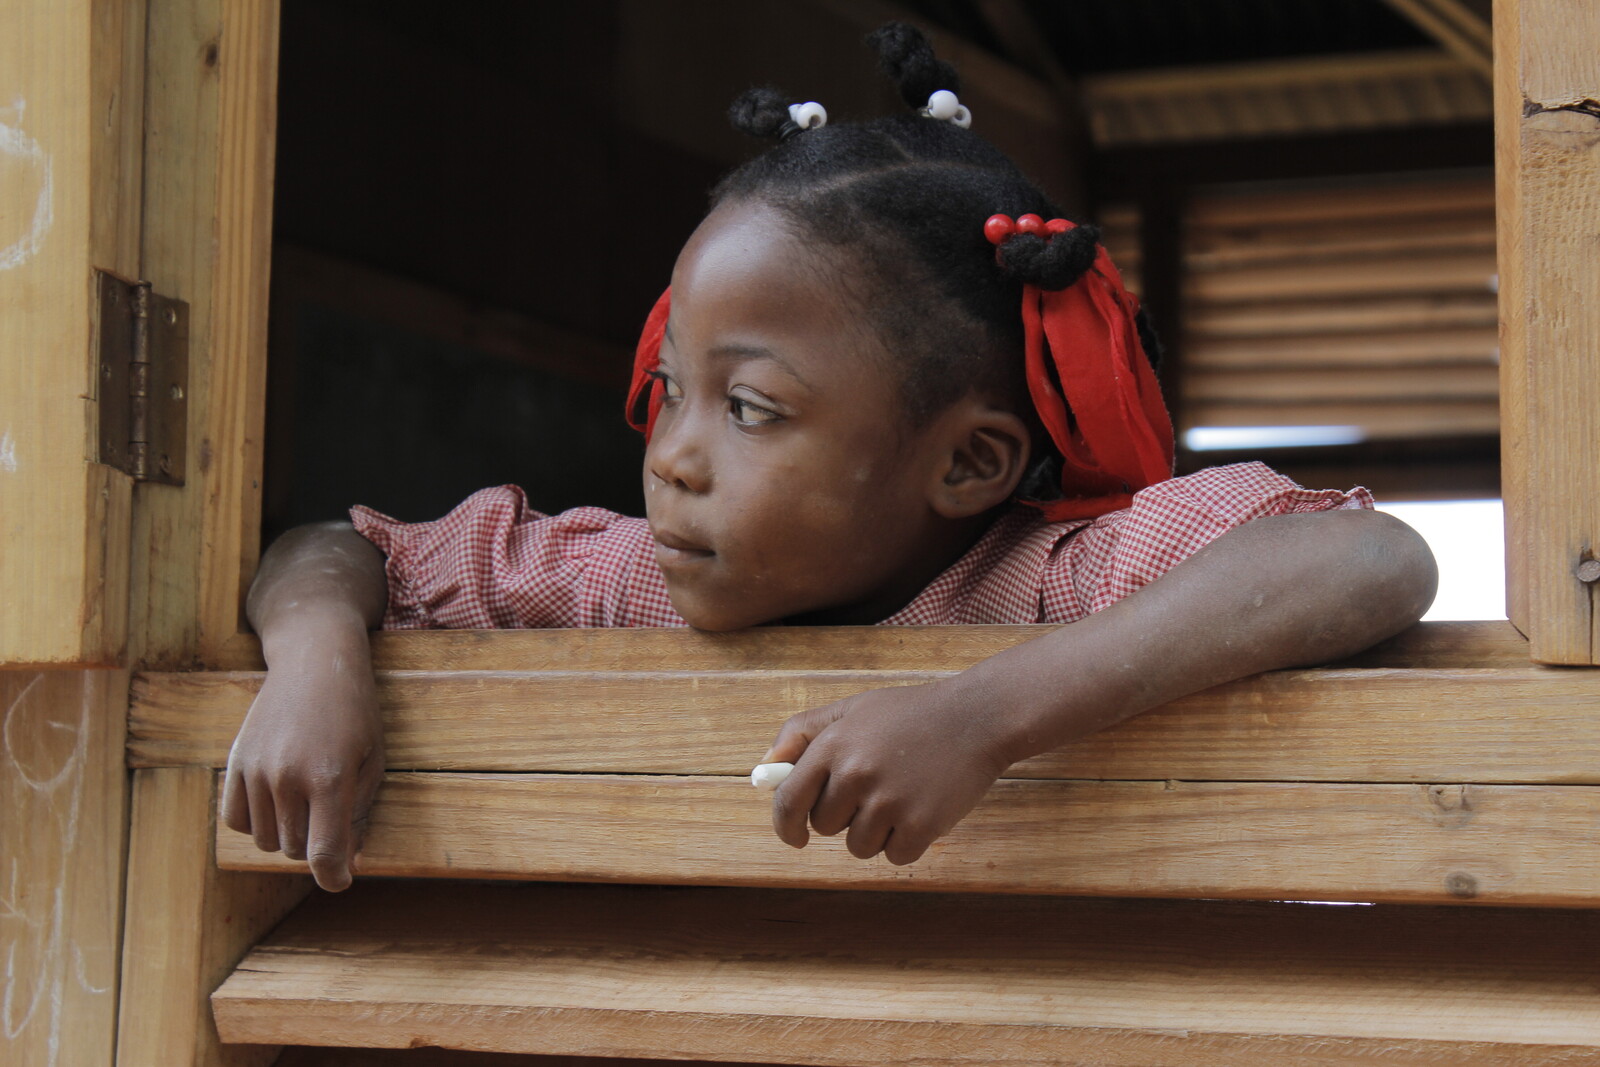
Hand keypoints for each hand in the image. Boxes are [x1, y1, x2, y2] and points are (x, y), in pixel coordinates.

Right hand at [220, 648, 383, 891]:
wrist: (314, 661)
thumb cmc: (355, 711)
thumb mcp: (373, 759)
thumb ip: (359, 812)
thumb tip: (345, 861)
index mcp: (330, 778)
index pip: (323, 853)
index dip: (334, 877)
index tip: (342, 880)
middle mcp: (287, 778)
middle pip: (295, 850)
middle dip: (316, 845)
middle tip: (332, 814)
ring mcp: (256, 770)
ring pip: (266, 840)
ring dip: (288, 834)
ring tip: (308, 799)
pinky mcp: (235, 762)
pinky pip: (237, 821)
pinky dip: (257, 823)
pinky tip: (278, 800)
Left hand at [763, 679, 1012, 864]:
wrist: (976, 718)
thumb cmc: (909, 715)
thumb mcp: (853, 709)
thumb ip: (802, 733)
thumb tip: (763, 770)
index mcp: (834, 745)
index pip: (788, 800)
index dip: (785, 824)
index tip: (794, 834)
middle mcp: (856, 774)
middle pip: (824, 826)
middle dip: (842, 817)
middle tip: (874, 790)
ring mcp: (889, 802)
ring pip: (858, 847)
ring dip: (875, 832)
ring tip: (901, 796)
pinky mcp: (921, 825)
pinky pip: (894, 856)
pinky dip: (905, 843)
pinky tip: (921, 810)